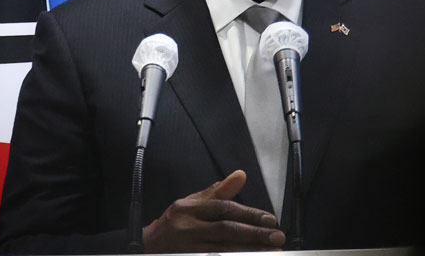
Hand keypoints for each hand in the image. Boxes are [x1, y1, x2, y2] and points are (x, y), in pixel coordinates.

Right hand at [141, 170, 285, 251]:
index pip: (224, 209)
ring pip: (221, 251)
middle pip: (225, 231)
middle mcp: (187, 228)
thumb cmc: (176, 222)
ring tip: (268, 251)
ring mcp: (186, 248)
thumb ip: (219, 191)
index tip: (270, 220)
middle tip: (276, 237)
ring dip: (247, 251)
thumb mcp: (193, 202)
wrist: (148, 244)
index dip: (249, 214)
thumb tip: (241, 175)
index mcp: (190, 209)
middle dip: (253, 234)